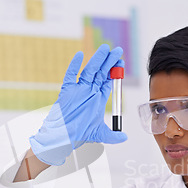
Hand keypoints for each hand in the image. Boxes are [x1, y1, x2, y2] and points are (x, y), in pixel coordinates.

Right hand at [29, 44, 127, 165]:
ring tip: (105, 49)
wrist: (63, 136)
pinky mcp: (67, 90)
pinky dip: (74, 65)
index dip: (115, 71)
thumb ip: (113, 135)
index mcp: (98, 98)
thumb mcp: (100, 134)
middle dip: (109, 62)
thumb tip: (125, 138)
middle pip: (101, 73)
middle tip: (117, 51)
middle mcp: (89, 91)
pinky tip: (80, 55)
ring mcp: (78, 89)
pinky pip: (70, 75)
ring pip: (89, 70)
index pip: (108, 81)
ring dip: (97, 59)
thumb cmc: (79, 134)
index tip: (121, 62)